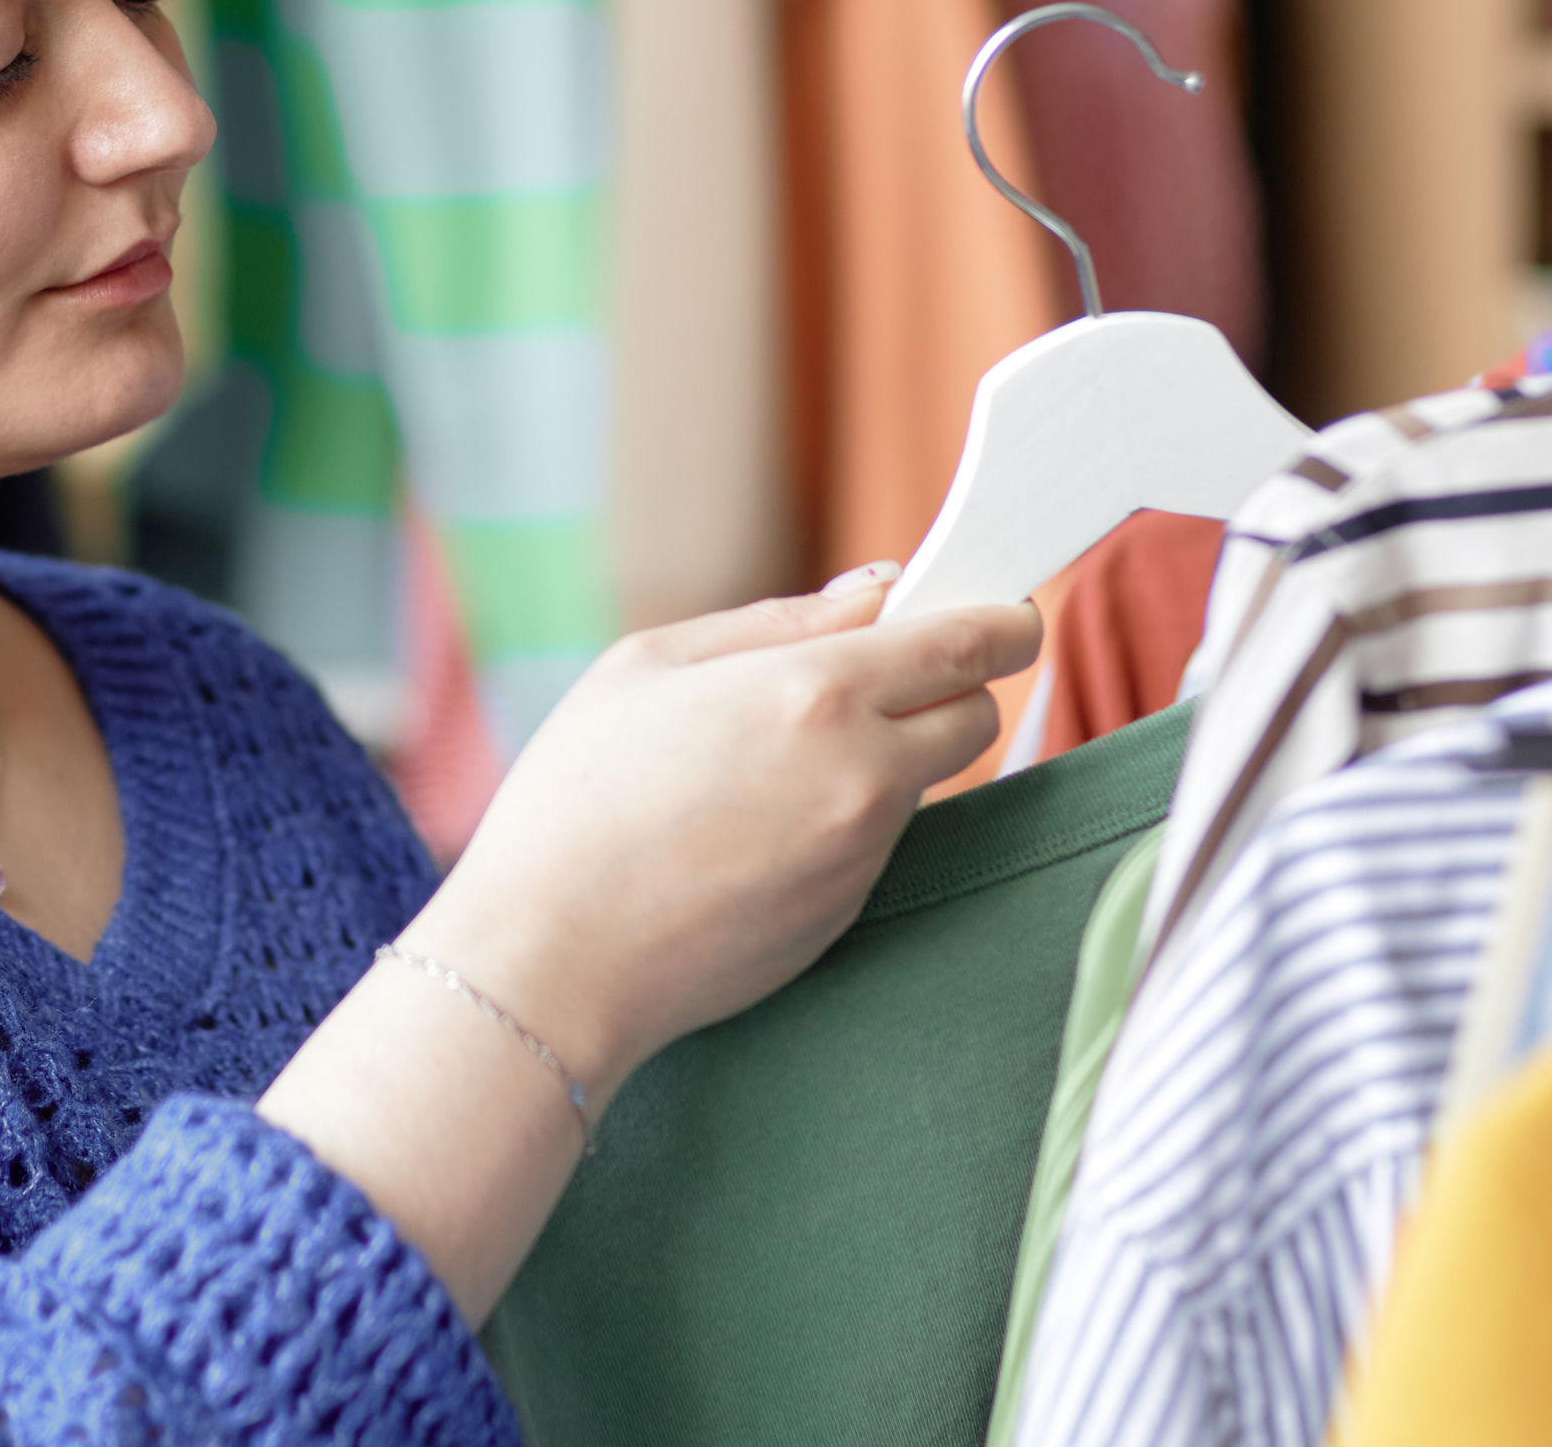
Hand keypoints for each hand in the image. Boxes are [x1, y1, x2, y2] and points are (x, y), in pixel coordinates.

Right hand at [254, 567, 1036, 1319]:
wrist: (551, 958)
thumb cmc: (577, 797)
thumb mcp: (649, 665)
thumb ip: (777, 620)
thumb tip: (874, 594)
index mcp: (816, 690)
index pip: (971, 643)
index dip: (999, 620)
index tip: (999, 614)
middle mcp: (863, 774)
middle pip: (975, 715)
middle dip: (948, 689)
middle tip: (877, 681)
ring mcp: (862, 853)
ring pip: (920, 781)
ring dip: (883, 758)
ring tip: (767, 766)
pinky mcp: (847, 913)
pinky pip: (873, 843)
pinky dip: (840, 823)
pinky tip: (750, 831)